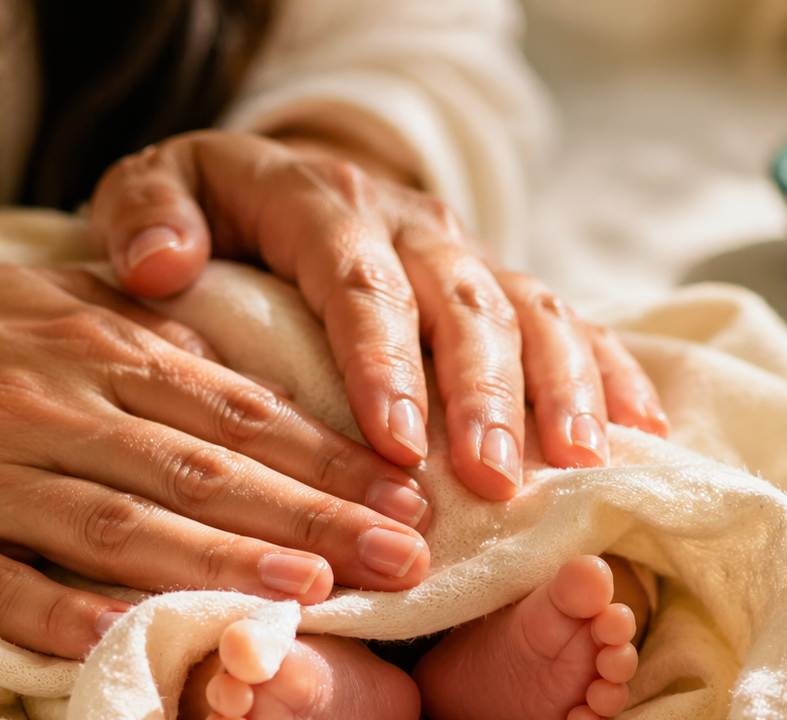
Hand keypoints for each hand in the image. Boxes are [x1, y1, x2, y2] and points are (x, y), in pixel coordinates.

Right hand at [0, 266, 432, 658]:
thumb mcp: (24, 295)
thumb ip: (129, 319)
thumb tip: (235, 345)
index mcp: (72, 341)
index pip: (224, 402)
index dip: (319, 449)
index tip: (398, 488)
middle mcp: (33, 405)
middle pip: (194, 466)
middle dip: (308, 513)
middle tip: (402, 555)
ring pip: (114, 526)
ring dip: (220, 561)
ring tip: (314, 593)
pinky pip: (1, 591)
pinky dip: (72, 618)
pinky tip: (144, 642)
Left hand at [87, 130, 669, 501]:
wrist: (282, 173)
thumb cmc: (211, 208)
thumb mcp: (158, 188)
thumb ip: (146, 213)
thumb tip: (157, 264)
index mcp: (322, 200)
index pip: (356, 279)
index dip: (381, 358)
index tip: (393, 440)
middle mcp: (408, 221)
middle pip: (459, 301)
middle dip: (484, 391)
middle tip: (493, 479)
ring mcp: (465, 251)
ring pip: (528, 308)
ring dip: (559, 387)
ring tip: (578, 464)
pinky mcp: (501, 280)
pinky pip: (571, 317)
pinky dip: (610, 371)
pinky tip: (640, 434)